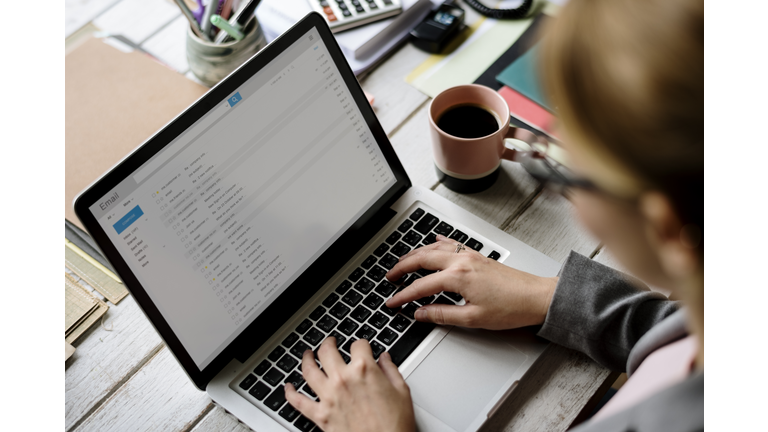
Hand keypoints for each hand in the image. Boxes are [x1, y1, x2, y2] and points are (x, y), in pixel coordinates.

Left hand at [285, 338, 415, 431]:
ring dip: (306, 359)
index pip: (358, 345)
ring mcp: (329, 397)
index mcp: (364, 370)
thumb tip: (385, 358)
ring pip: (309, 371)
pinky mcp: (321, 416)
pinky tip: (288, 387)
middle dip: (329, 343)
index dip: (361, 344)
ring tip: (308, 355)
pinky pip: (298, 402)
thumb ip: (391, 370)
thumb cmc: (395, 425)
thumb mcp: (402, 392)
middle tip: (330, 342)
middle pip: (327, 351)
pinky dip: (290, 393)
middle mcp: (343, 379)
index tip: (361, 348)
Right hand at [385, 235, 557, 329]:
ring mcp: (470, 255)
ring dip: (415, 254)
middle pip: (422, 259)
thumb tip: (420, 314)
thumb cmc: (512, 308)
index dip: (403, 296)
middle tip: (389, 277)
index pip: (421, 287)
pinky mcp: (477, 256)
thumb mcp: (473, 319)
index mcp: (458, 277)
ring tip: (402, 262)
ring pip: (434, 248)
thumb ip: (442, 315)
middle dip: (401, 267)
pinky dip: (437, 243)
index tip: (392, 302)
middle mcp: (462, 261)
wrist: (537, 298)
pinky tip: (433, 242)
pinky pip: (451, 243)